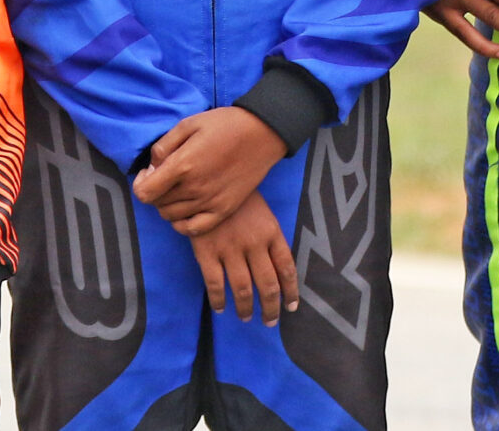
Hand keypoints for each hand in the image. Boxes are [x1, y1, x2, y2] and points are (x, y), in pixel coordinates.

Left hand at [131, 106, 283, 236]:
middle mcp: (194, 188)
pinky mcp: (224, 210)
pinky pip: (194, 229)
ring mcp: (210, 202)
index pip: (144, 193)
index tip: (148, 173)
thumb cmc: (224, 125)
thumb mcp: (188, 124)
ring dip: (167, 205)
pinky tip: (186, 210)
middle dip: (155, 191)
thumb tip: (150, 168)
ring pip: (172, 217)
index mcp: (183, 165)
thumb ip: (163, 147)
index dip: (140, 183)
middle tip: (165, 177)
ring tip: (177, 189)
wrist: (261, 134)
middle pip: (157, 205)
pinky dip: (183, 224)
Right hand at [190, 193, 298, 325]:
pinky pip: (215, 283)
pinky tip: (220, 308)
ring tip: (247, 317)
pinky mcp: (207, 251)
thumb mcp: (262, 211)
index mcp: (271, 232)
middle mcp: (254, 244)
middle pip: (267, 285)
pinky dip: (218, 299)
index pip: (287, 268)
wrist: (206, 177)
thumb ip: (270, 238)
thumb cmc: (238, 195)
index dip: (290, 291)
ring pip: (243, 288)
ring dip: (246, 308)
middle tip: (269, 321)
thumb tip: (278, 269)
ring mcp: (230, 249)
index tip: (291, 307)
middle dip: (270, 308)